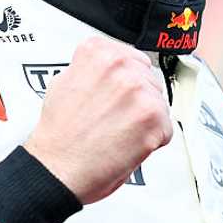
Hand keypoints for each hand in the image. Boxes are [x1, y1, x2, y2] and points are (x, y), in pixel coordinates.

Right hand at [23, 36, 171, 204]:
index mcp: (98, 53)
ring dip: (145, 119)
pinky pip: (166, 127)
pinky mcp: (153, 117)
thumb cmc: (59, 135)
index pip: (132, 58)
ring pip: (159, 102)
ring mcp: (138, 90)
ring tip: (118, 132)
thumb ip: (91, 68)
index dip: (125, 82)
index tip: (116, 95)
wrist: (57, 170)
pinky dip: (152, 140)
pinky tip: (127, 143)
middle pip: (148, 79)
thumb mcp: (64, 81)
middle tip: (115, 118)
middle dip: (137, 100)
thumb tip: (109, 68)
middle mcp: (120, 66)